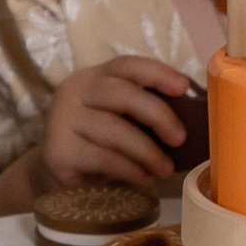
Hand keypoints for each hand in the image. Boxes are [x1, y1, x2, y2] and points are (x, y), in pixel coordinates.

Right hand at [39, 55, 194, 190]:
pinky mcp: (58, 151)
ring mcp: (61, 120)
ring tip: (165, 169)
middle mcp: (73, 91)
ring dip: (147, 152)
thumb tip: (191, 117)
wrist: (54, 173)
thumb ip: (142, 111)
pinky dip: (130, 170)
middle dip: (158, 115)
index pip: (126, 66)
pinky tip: (144, 179)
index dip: (157, 73)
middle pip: (121, 94)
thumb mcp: (118, 118)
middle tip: (180, 139)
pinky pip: (104, 158)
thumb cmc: (97, 142)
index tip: (184, 87)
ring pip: (115, 130)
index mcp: (93, 77)